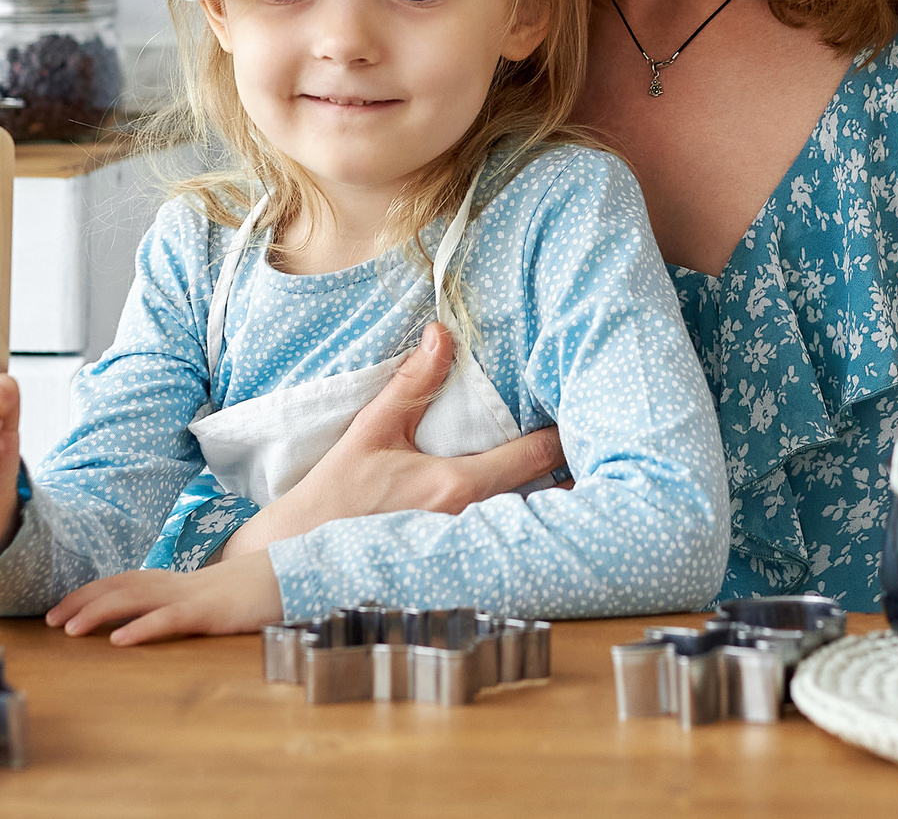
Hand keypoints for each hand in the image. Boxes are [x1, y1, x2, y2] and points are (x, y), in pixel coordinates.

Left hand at [45, 551, 282, 644]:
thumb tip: (144, 617)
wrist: (285, 577)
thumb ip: (174, 603)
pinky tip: (120, 641)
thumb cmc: (244, 592)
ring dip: (99, 612)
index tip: (58, 610)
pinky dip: (142, 628)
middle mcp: (173, 583)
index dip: (88, 593)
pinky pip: (169, 619)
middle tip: (49, 621)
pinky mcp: (207, 612)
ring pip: (135, 599)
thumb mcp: (202, 598)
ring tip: (70, 629)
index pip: (120, 582)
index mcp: (171, 581)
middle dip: (82, 602)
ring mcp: (190, 596)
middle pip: (118, 586)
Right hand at [219, 322, 567, 559]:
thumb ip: (411, 384)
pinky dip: (522, 523)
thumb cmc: (335, 495)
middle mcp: (472, 522)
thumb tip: (441, 334)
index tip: (585, 416)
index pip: (533, 458)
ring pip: (524, 521)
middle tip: (597, 449)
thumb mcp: (371, 431)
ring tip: (577, 477)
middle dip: (568, 473)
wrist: (300, 557)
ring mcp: (465, 549)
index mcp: (457, 486)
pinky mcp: (455, 564)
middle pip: (543, 497)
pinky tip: (532, 513)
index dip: (563, 437)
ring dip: (548, 501)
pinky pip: (501, 540)